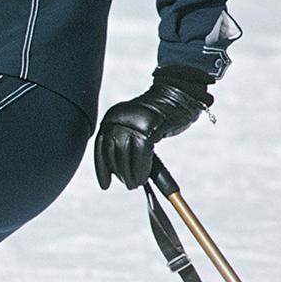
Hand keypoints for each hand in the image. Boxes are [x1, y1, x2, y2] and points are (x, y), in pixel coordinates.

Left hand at [93, 68, 212, 190]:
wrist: (179, 96)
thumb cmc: (160, 116)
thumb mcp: (136, 126)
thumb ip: (126, 142)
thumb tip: (122, 172)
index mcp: (112, 117)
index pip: (101, 146)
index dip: (102, 168)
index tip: (105, 185)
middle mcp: (118, 117)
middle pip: (112, 152)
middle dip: (119, 173)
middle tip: (129, 184)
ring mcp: (133, 121)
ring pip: (125, 155)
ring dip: (131, 175)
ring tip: (136, 183)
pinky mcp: (148, 126)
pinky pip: (141, 154)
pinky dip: (141, 169)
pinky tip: (143, 177)